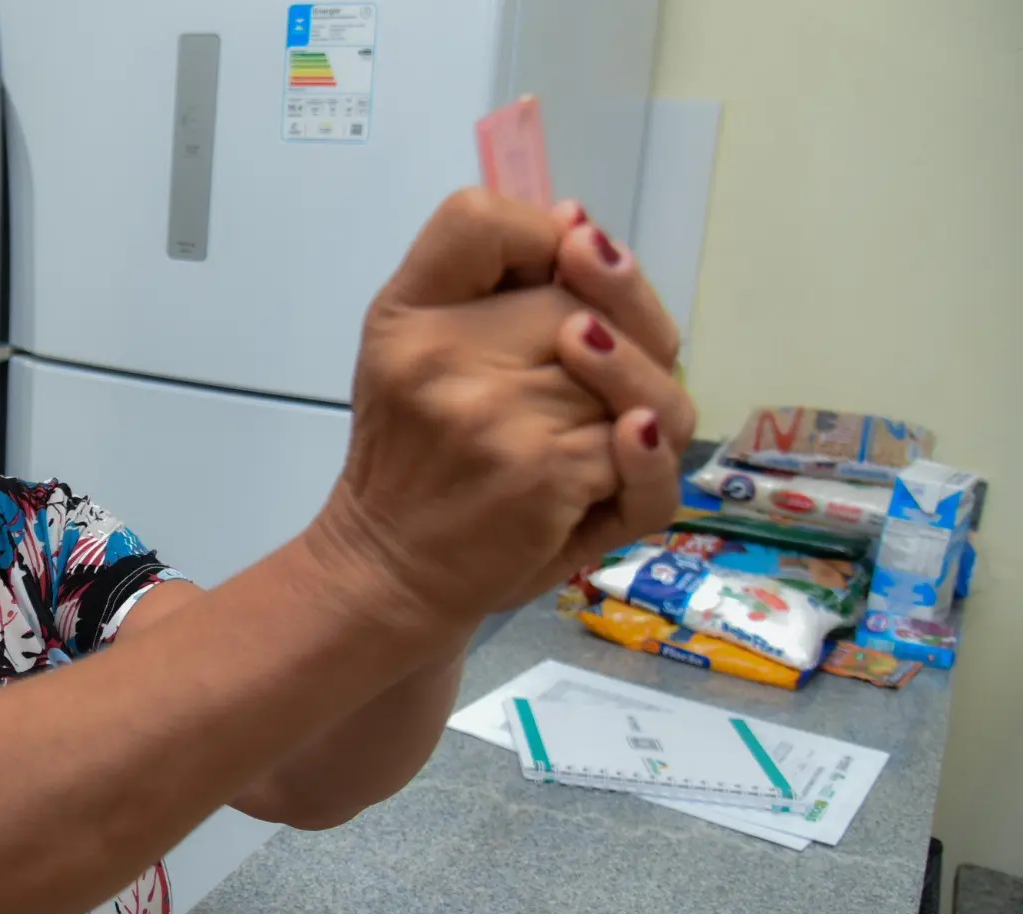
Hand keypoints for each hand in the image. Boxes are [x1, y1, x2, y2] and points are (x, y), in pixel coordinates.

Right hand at [308, 189, 691, 637]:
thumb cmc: (413, 462)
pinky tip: (627, 452)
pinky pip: (641, 437)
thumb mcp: (412, 356)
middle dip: (615, 334)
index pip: (476, 219)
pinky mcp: (545, 472)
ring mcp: (496, 414)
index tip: (556, 269)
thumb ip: (485, 288)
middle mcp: (441, 354)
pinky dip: (647, 457)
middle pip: (581, 299)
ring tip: (612, 428)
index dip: (538, 234)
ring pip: (628, 369)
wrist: (390, 569)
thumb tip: (577, 223)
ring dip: (638, 401)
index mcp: (406, 315)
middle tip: (595, 378)